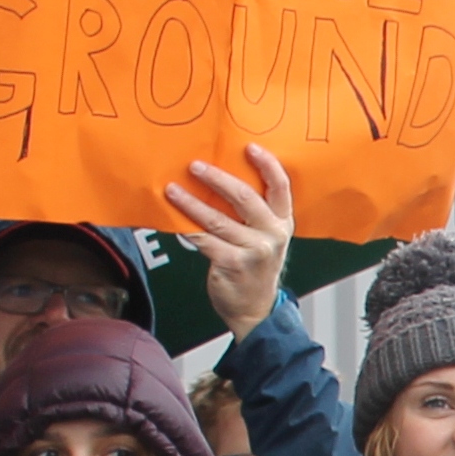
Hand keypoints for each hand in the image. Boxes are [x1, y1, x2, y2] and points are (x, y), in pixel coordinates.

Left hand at [159, 144, 295, 338]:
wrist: (255, 308)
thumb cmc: (254, 267)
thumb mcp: (264, 238)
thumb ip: (253, 214)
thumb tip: (217, 179)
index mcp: (282, 223)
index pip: (281, 188)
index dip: (267, 165)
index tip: (249, 147)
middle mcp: (272, 235)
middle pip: (245, 198)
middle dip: (217, 179)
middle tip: (195, 166)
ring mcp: (254, 251)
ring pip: (217, 219)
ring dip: (191, 202)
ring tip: (172, 189)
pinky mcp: (232, 264)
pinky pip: (203, 239)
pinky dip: (186, 227)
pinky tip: (172, 217)